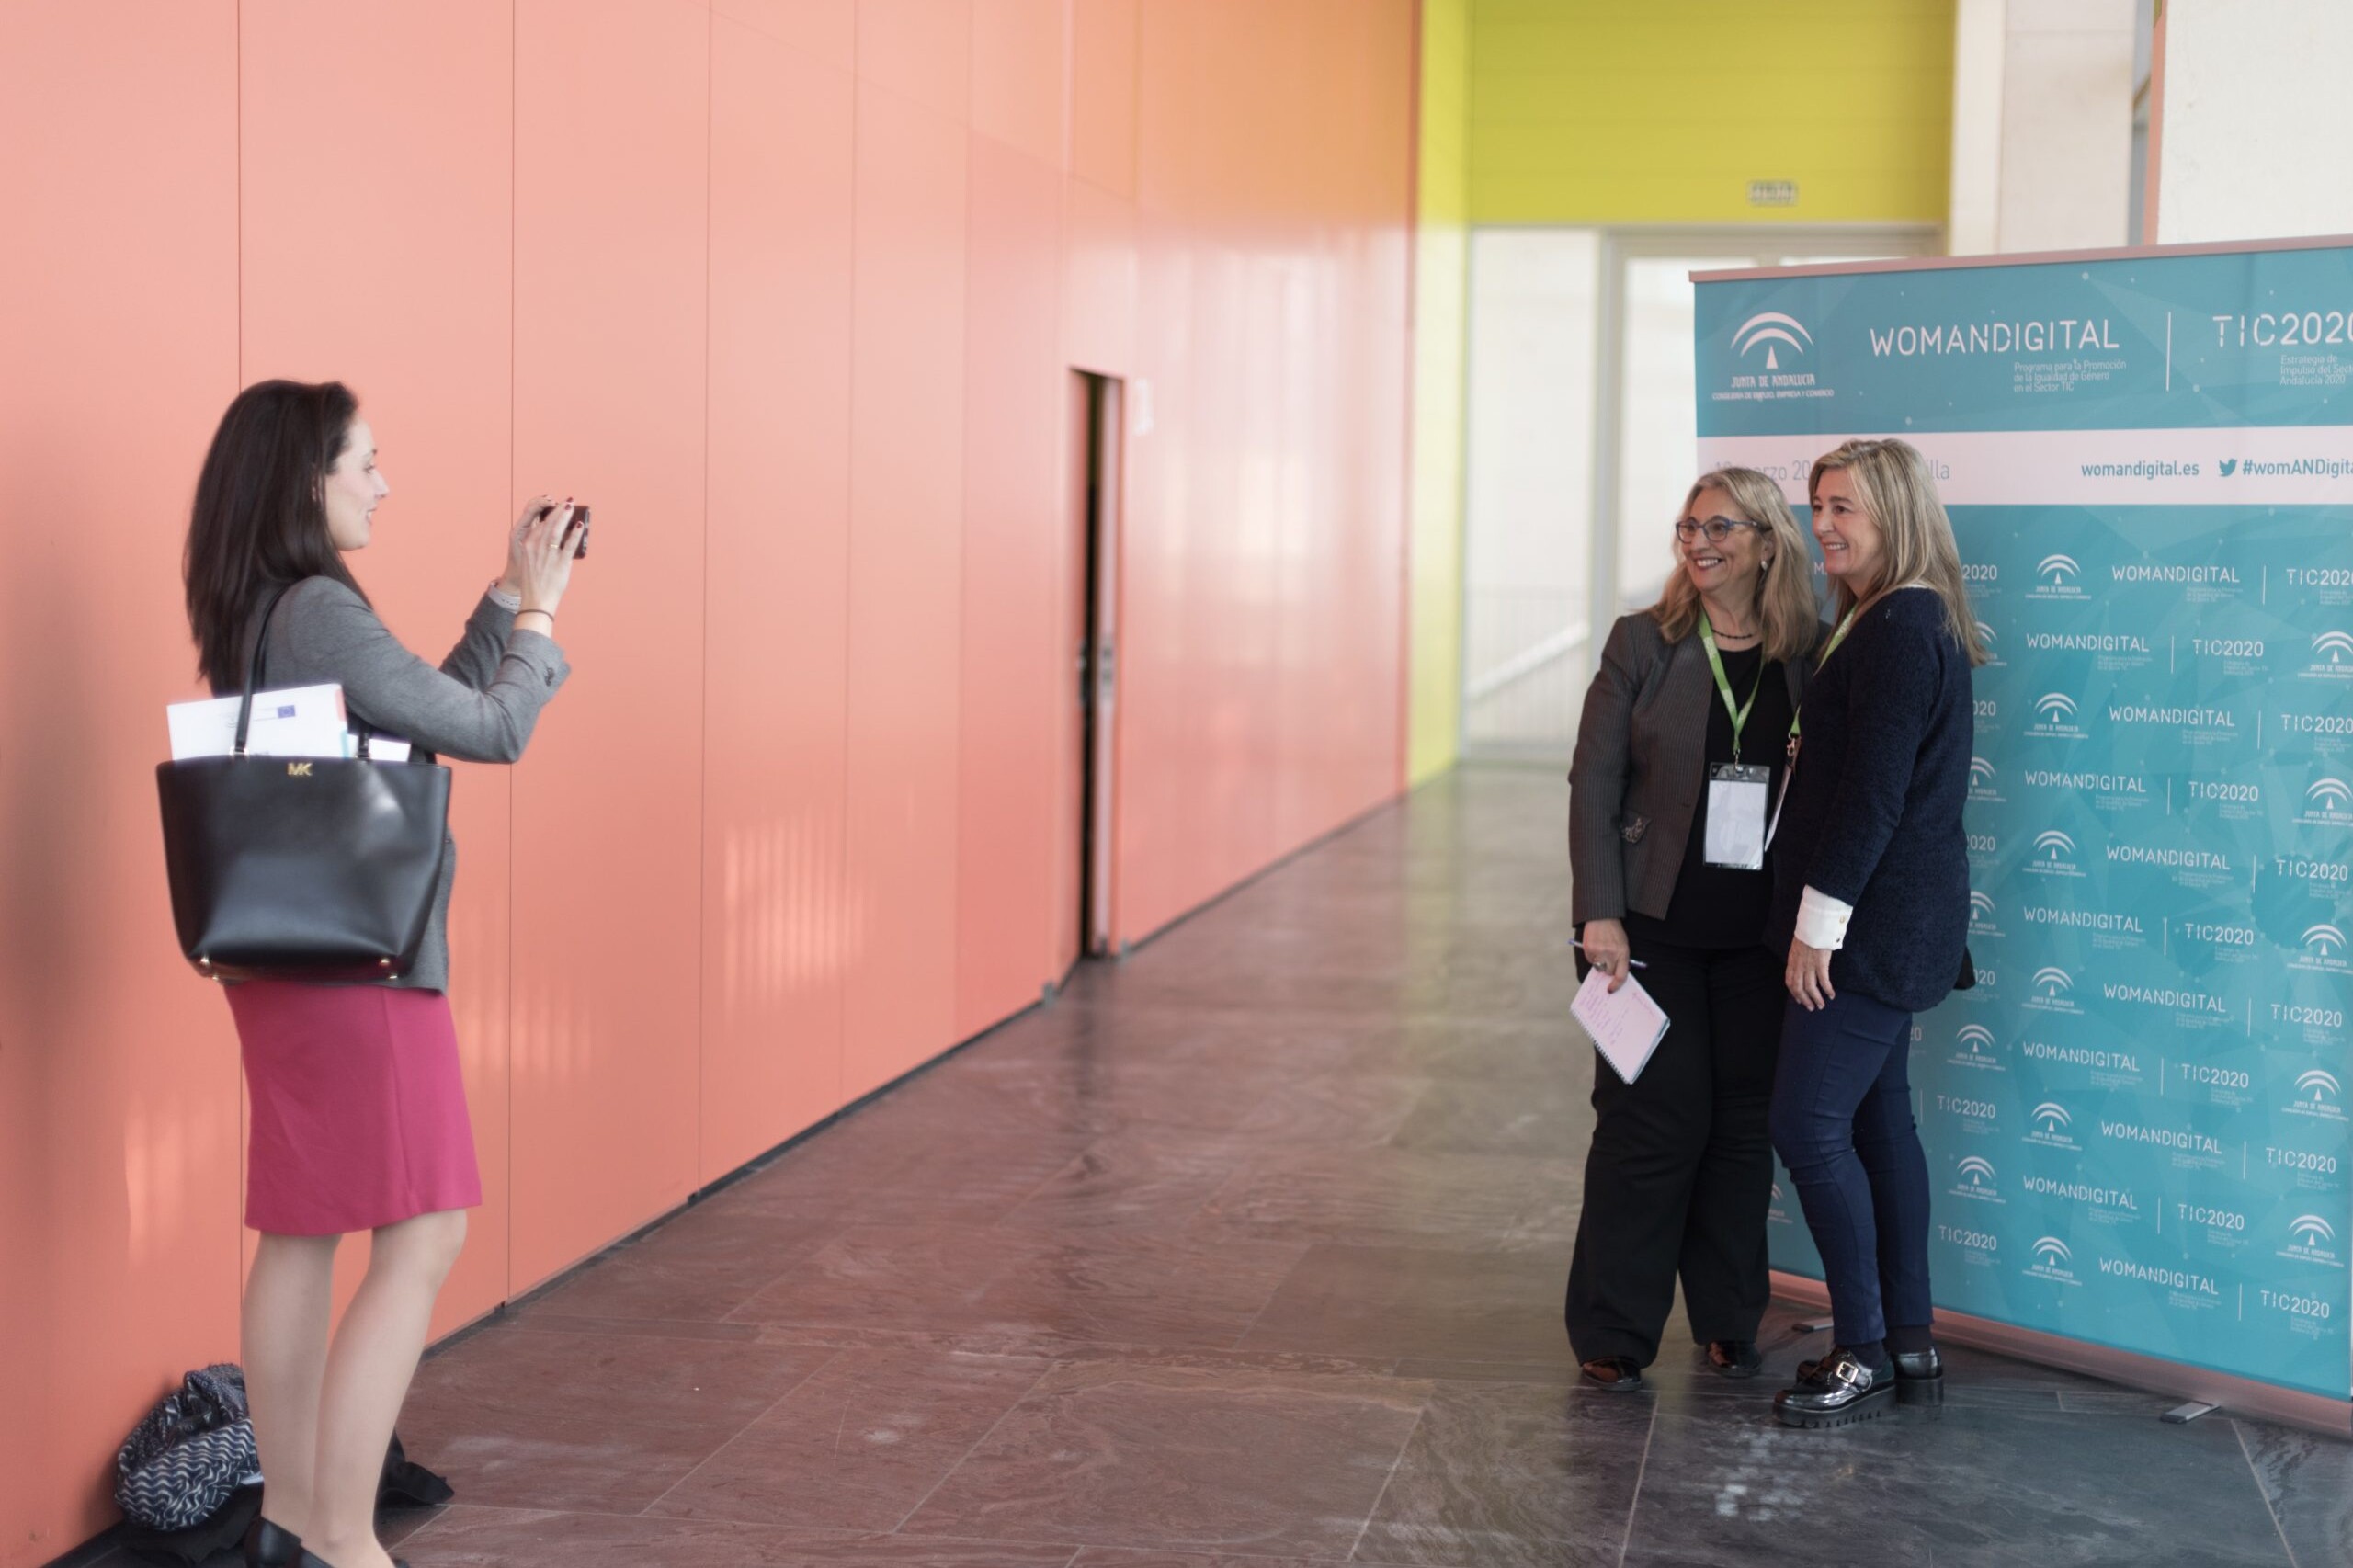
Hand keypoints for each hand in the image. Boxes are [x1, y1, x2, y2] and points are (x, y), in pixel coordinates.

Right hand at [511, 497, 578, 617]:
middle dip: (559, 510)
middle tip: (568, 501)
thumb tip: (558, 538)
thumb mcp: (532, 561)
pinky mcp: (560, 563)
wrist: (536, 601)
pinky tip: (580, 525)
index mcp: (528, 545)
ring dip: (565, 516)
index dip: (550, 514)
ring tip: (572, 507)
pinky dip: (575, 534)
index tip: (557, 506)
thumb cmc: (535, 582)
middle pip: (549, 524)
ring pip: (558, 530)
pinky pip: (569, 545)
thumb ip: (541, 548)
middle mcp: (537, 547)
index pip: (540, 525)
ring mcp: (549, 554)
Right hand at [1581, 918, 1631, 993]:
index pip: (1620, 975)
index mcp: (1623, 952)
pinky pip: (1590, 960)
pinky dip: (1592, 956)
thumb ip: (1621, 958)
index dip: (1616, 985)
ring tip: (1601, 949)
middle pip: (1608, 972)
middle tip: (1608, 960)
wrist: (1602, 916)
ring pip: (1598, 967)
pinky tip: (1595, 946)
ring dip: (1599, 962)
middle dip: (1608, 969)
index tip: (1611, 990)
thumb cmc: (1614, 931)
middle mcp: (1611, 953)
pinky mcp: (1588, 948)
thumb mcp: (1623, 943)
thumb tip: (1614, 974)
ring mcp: (1599, 951)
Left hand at [1786, 938, 1835, 1010]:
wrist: (1814, 925)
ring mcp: (1809, 966)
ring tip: (1821, 1005)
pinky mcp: (1821, 964)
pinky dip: (1827, 990)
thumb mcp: (1797, 946)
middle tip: (1811, 1007)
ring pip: (1810, 988)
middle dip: (1804, 1000)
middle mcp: (1798, 966)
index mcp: (1792, 961)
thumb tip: (1801, 964)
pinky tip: (1831, 995)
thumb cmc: (1807, 933)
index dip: (1793, 992)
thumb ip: (1798, 957)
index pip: (1790, 981)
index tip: (1798, 999)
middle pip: (1798, 988)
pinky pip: (1823, 981)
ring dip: (1816, 998)